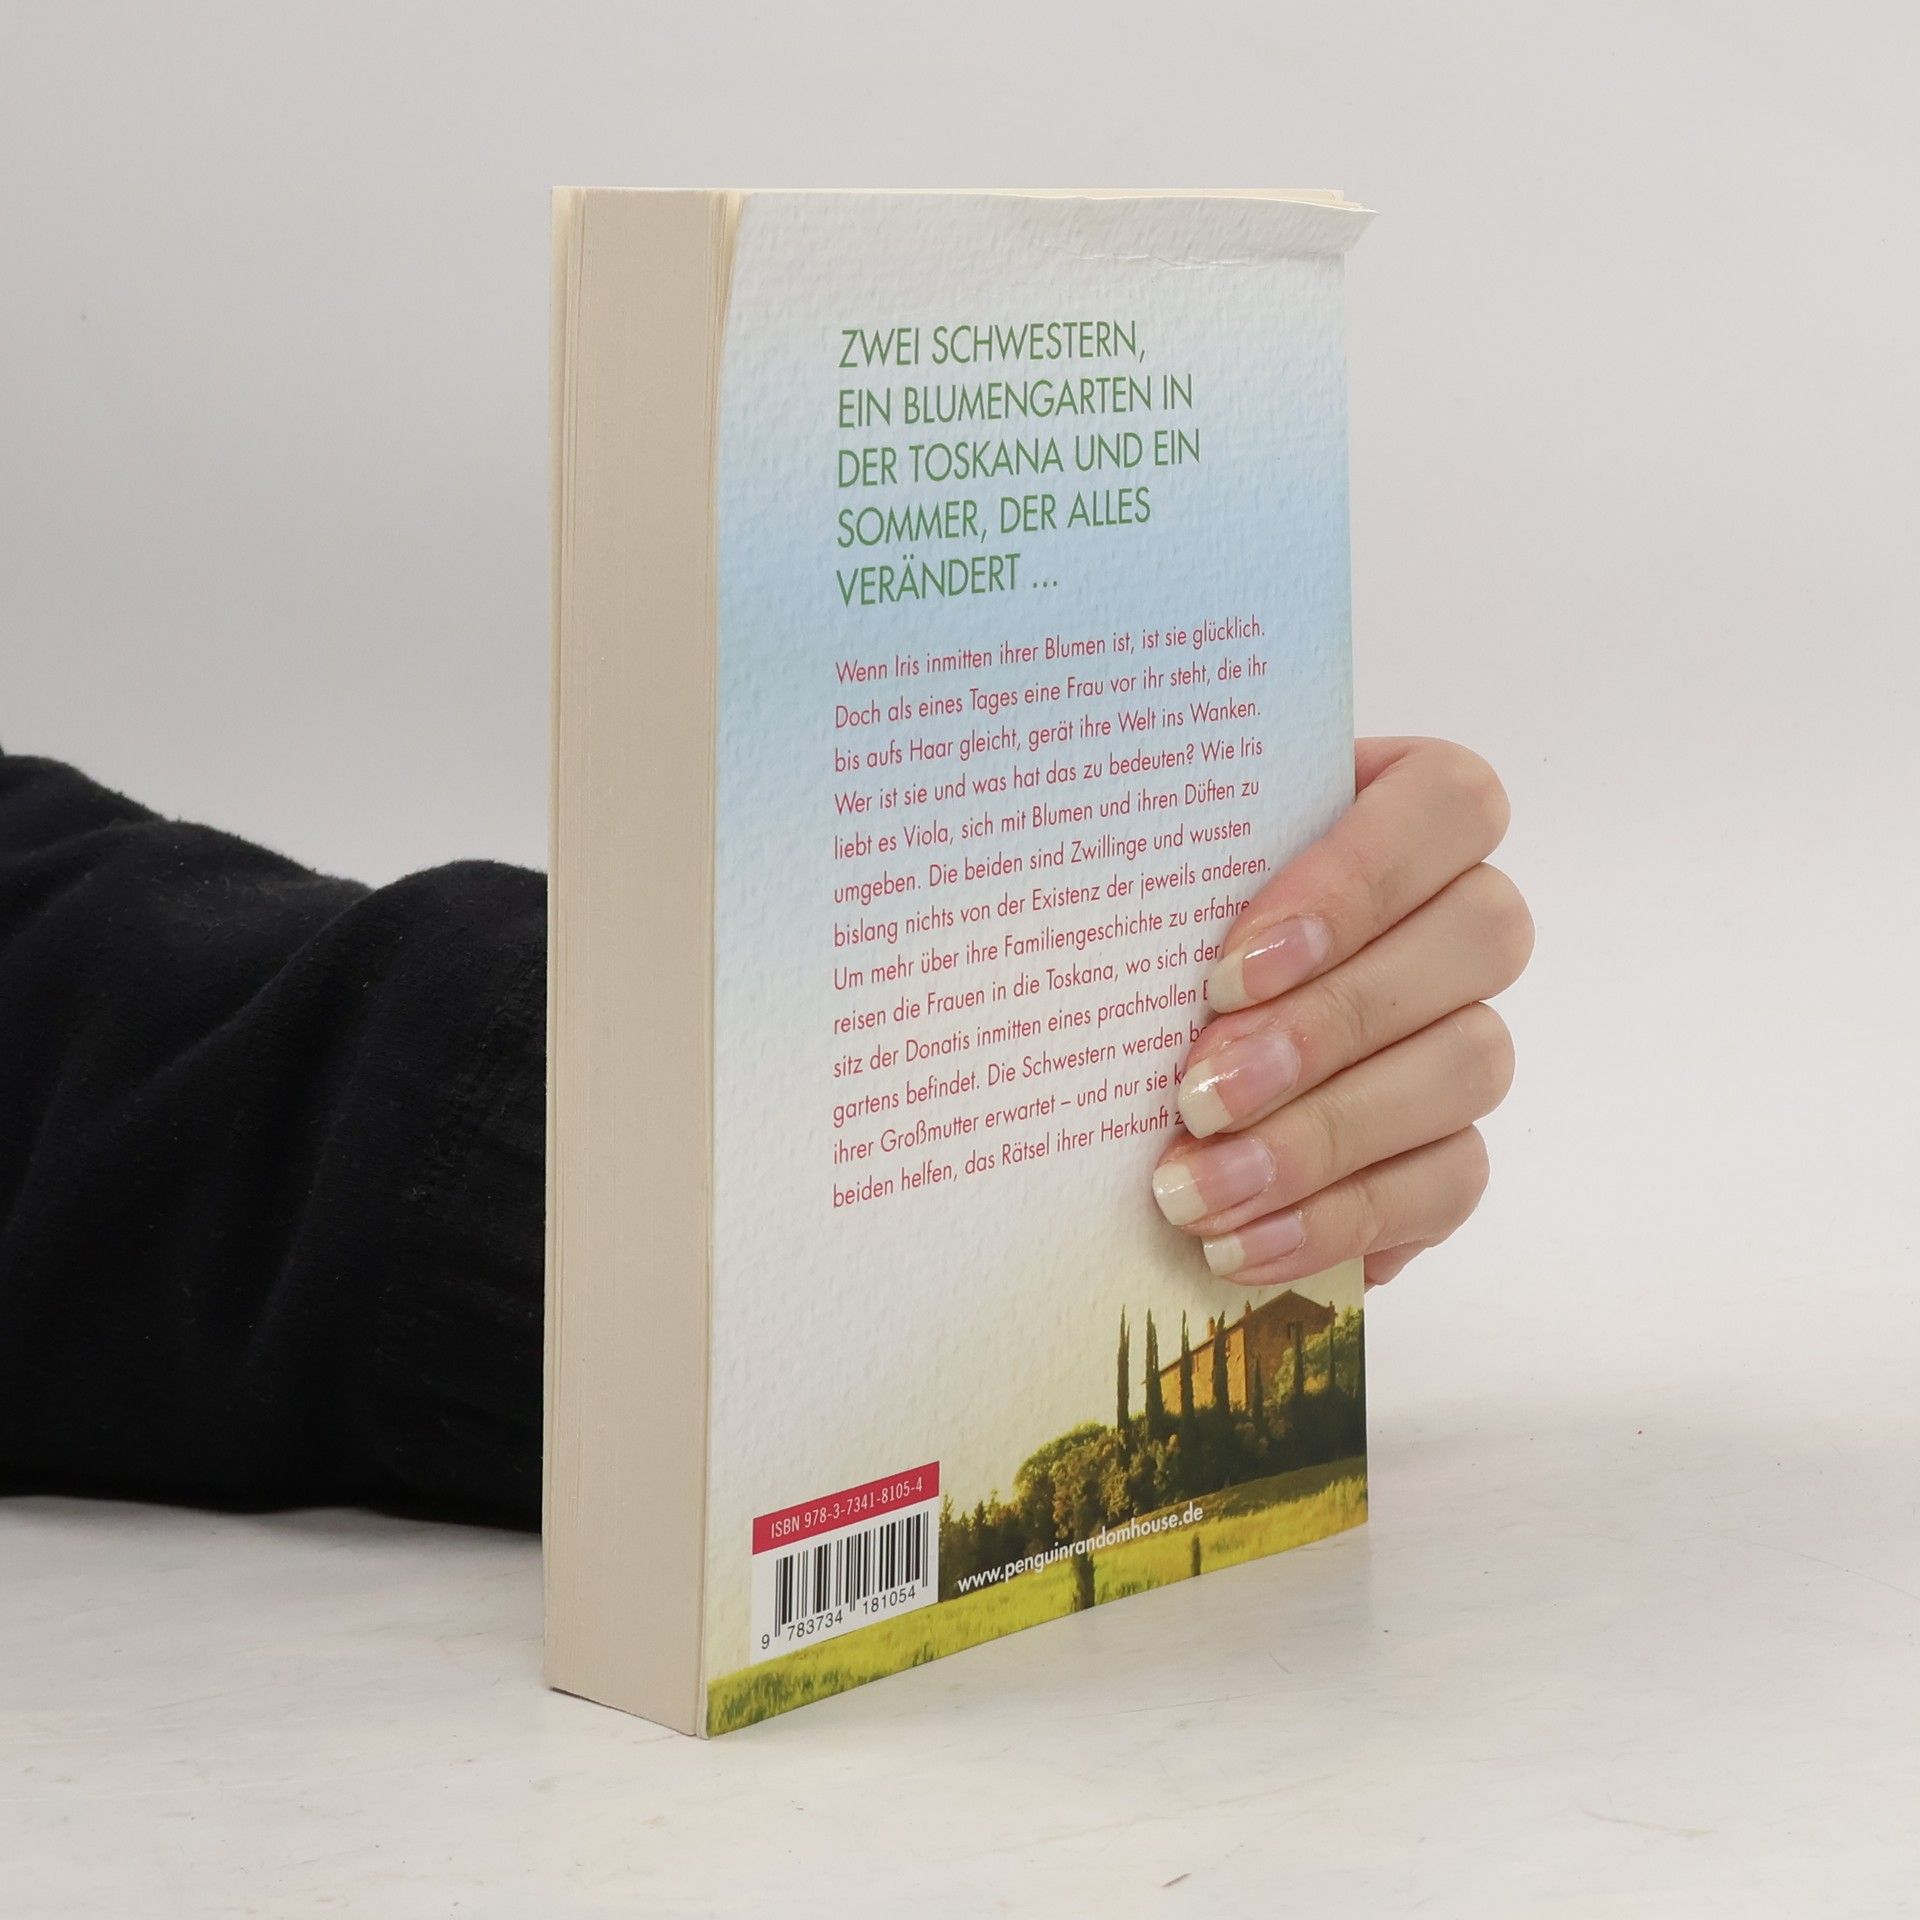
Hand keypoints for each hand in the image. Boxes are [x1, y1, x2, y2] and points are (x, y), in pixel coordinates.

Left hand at [1150, 738, 1531, 1288]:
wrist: (1131, 1050)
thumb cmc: (1143, 924)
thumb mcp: (1140, 873)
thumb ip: (1152, 857)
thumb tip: (1063, 877)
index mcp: (1402, 805)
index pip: (1448, 804)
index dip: (1355, 882)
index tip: (1227, 969)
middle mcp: (1461, 911)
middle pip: (1477, 939)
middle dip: (1325, 1026)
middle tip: (1195, 1093)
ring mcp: (1470, 1029)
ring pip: (1469, 1064)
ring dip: (1322, 1136)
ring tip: (1195, 1189)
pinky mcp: (1453, 1145)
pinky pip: (1449, 1182)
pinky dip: (1337, 1219)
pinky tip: (1239, 1244)